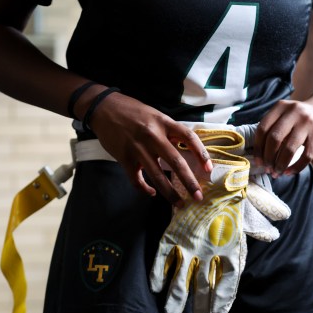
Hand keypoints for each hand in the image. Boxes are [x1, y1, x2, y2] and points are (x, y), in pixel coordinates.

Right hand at [85, 91, 211, 203]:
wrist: (104, 108)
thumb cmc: (133, 111)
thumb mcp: (155, 115)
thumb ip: (169, 131)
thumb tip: (185, 150)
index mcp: (163, 122)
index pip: (188, 137)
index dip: (201, 154)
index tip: (208, 169)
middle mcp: (152, 135)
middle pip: (175, 161)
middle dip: (189, 182)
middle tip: (198, 196)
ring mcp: (137, 148)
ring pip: (157, 175)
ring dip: (170, 193)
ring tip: (180, 204)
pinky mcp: (124, 157)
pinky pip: (136, 179)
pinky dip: (145, 188)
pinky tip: (152, 193)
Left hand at [253, 75, 312, 176]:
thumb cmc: (298, 118)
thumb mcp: (284, 115)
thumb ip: (272, 128)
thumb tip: (260, 158)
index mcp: (280, 107)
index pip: (263, 129)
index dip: (258, 148)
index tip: (258, 162)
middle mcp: (293, 112)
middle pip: (274, 139)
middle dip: (268, 158)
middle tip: (268, 169)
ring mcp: (307, 122)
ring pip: (289, 148)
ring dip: (280, 164)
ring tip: (277, 172)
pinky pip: (306, 156)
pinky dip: (296, 167)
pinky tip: (289, 172)